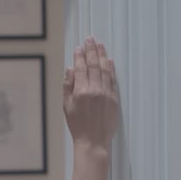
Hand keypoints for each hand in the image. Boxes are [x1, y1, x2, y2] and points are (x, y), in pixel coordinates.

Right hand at [63, 36, 119, 154]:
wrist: (93, 140)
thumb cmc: (77, 125)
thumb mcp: (66, 106)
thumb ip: (68, 87)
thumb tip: (69, 70)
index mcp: (81, 91)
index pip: (81, 68)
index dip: (79, 56)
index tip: (79, 47)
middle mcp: (95, 90)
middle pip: (94, 65)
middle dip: (91, 51)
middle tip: (90, 39)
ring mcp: (106, 93)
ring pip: (105, 69)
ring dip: (102, 55)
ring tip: (100, 45)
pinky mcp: (114, 98)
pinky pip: (112, 79)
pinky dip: (111, 68)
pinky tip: (109, 60)